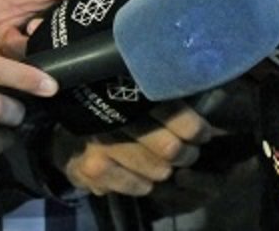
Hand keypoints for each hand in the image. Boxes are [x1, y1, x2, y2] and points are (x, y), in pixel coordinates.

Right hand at [53, 102, 218, 196]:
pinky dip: (143, 184)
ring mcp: (103, 144)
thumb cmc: (116, 112)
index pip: (176, 114)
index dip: (196, 129)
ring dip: (165, 170)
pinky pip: (135, 185)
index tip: (202, 134)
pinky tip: (144, 178)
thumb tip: (210, 118)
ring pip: (157, 169)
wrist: (68, 133)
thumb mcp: (139, 98)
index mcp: (134, 93)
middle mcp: (117, 117)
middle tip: (187, 153)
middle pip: (170, 147)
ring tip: (164, 165)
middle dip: (186, 153)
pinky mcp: (93, 168)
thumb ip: (170, 103)